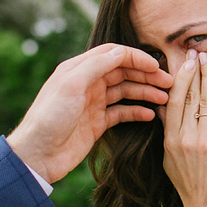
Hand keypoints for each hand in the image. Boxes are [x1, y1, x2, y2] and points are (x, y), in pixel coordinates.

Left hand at [7, 43, 172, 183]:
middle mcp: (87, 83)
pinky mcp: (97, 123)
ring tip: (165, 100)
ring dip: (145, 93)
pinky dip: (137, 112)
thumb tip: (121, 51)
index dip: (136, 58)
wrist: (37, 154)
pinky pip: (121, 113)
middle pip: (123, 73)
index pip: (113, 55)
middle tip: (169, 84)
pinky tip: (151, 115)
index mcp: (79, 69)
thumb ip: (96, 66)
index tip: (156, 66)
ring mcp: (93, 104)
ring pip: (125, 92)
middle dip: (146, 76)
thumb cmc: (49, 117)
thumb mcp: (71, 85)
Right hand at [159, 50, 206, 206]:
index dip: (178, 79)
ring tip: (206, 57)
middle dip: (191, 71)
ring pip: (202, 99)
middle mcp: (185, 138)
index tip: (182, 63)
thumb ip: (168, 133)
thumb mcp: (170, 159)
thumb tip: (163, 109)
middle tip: (194, 51)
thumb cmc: (190, 185)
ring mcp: (204, 141)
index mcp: (170, 141)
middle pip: (186, 96)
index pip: (172, 102)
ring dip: (205, 75)